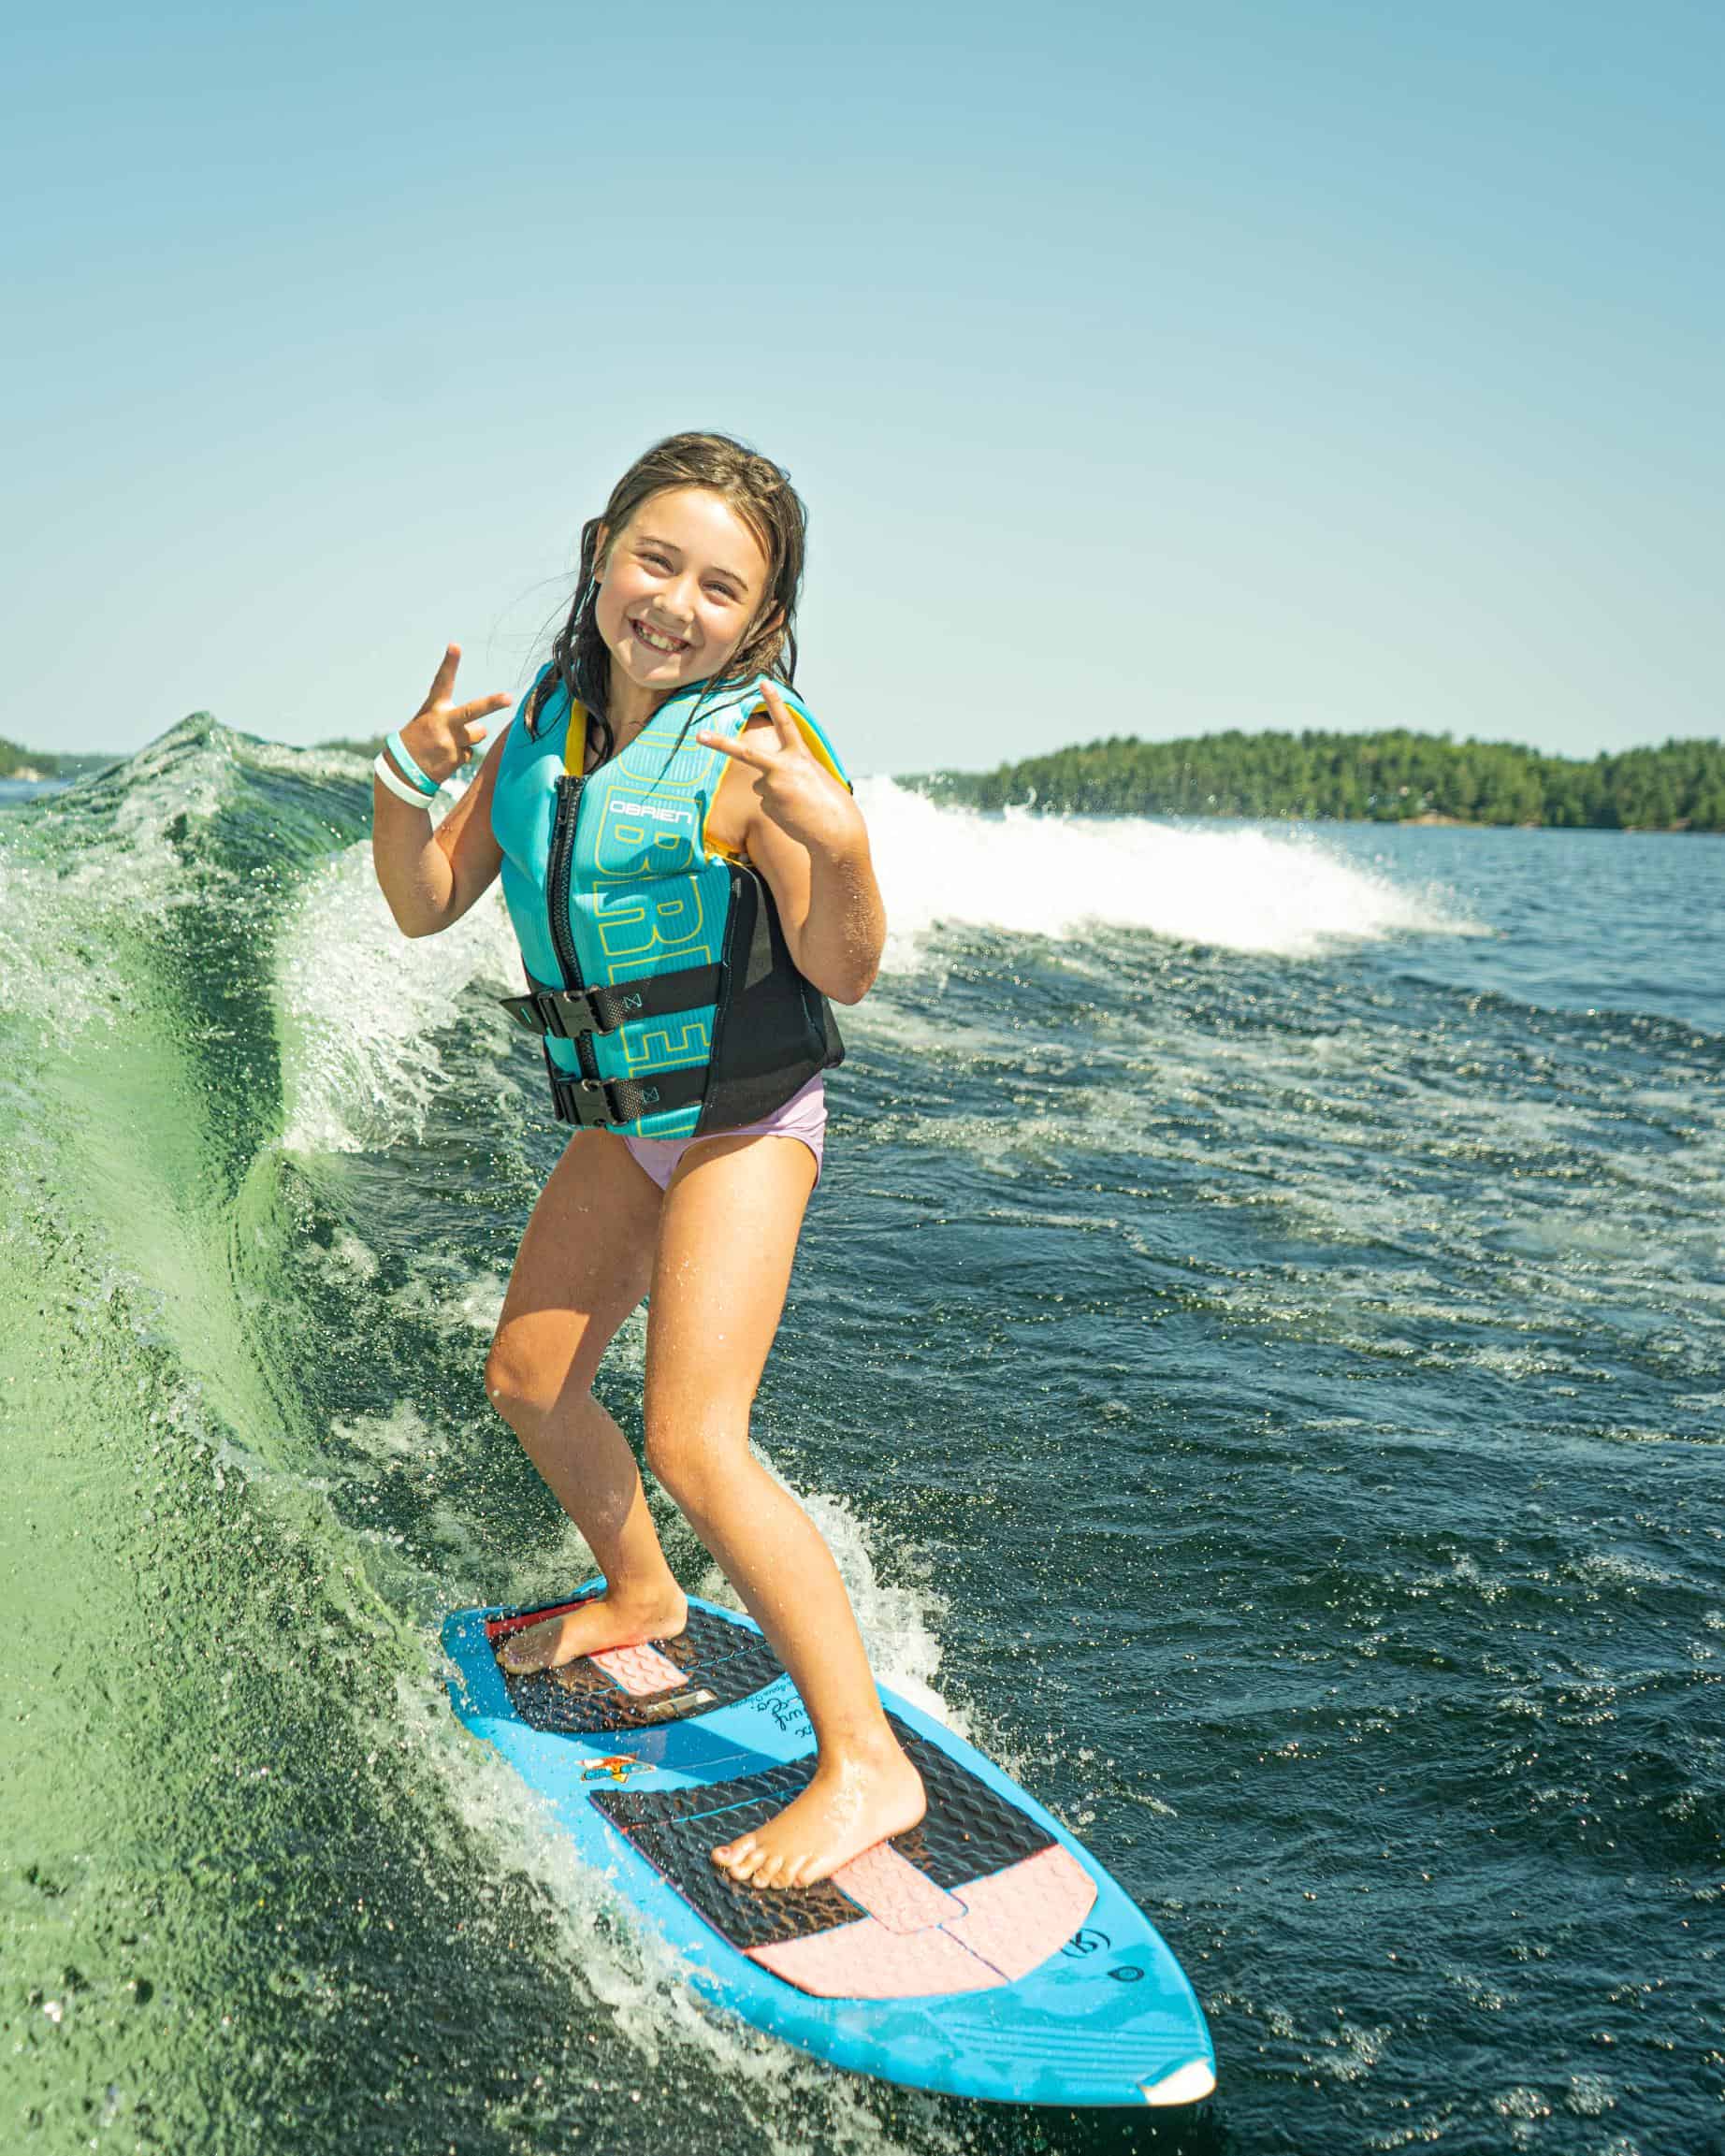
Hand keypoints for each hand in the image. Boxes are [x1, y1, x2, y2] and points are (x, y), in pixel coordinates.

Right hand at [398, 644, 512, 784]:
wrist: (402, 771)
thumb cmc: (419, 739)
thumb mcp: (428, 721)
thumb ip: (454, 718)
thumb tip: (482, 729)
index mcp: (434, 709)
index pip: (442, 682)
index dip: (449, 664)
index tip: (455, 646)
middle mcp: (442, 723)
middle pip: (473, 711)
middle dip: (492, 703)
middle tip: (509, 698)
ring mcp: (450, 742)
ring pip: (478, 734)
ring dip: (469, 738)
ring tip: (448, 744)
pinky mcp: (455, 759)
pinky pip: (470, 753)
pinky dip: (460, 755)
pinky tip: (444, 758)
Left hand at [697, 682, 859, 856]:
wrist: (835, 832)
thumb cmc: (830, 804)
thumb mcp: (814, 776)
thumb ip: (791, 769)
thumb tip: (765, 782)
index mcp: (800, 756)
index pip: (785, 723)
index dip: (774, 701)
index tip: (762, 682)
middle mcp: (782, 767)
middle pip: (744, 752)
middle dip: (719, 743)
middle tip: (699, 735)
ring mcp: (772, 787)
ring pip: (762, 785)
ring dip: (776, 793)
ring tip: (798, 804)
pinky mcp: (767, 806)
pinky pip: (766, 803)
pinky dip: (778, 808)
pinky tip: (794, 815)